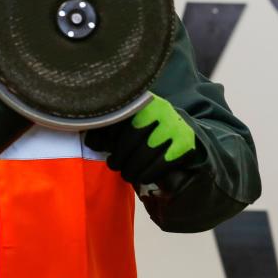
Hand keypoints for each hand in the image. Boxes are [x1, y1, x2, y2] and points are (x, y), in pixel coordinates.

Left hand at [84, 93, 200, 186]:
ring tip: (126, 173)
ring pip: (146, 152)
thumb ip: (107, 127)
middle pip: (132, 137)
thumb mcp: (127, 120)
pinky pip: (162, 163)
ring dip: (132, 169)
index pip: (118, 119)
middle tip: (114, 164)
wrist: (179, 128)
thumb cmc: (143, 127)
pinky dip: (148, 174)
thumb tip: (92, 143)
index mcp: (139, 100)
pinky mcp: (185, 142)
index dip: (106, 136)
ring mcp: (174, 125)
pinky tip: (141, 177)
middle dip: (120, 156)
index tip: (101, 146)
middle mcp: (158, 108)